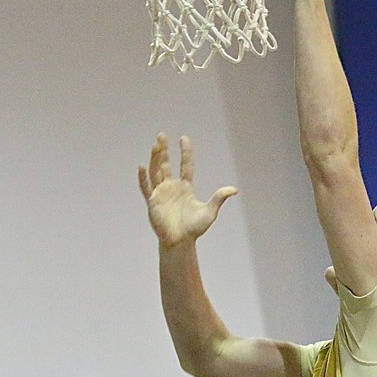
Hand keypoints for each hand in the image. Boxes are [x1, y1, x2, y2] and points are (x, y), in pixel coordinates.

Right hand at [138, 134, 236, 248]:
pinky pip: (146, 187)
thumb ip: (219, 198)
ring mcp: (161, 193)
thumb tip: (234, 189)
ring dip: (155, 158)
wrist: (181, 242)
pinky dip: (143, 178)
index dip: (185, 152)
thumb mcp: (210, 211)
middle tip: (162, 135)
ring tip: (155, 144)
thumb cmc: (195, 228)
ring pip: (156, 171)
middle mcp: (172, 187)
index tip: (184, 138)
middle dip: (164, 150)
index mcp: (185, 187)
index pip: (185, 165)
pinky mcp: (152, 202)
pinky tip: (142, 166)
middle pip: (166, 164)